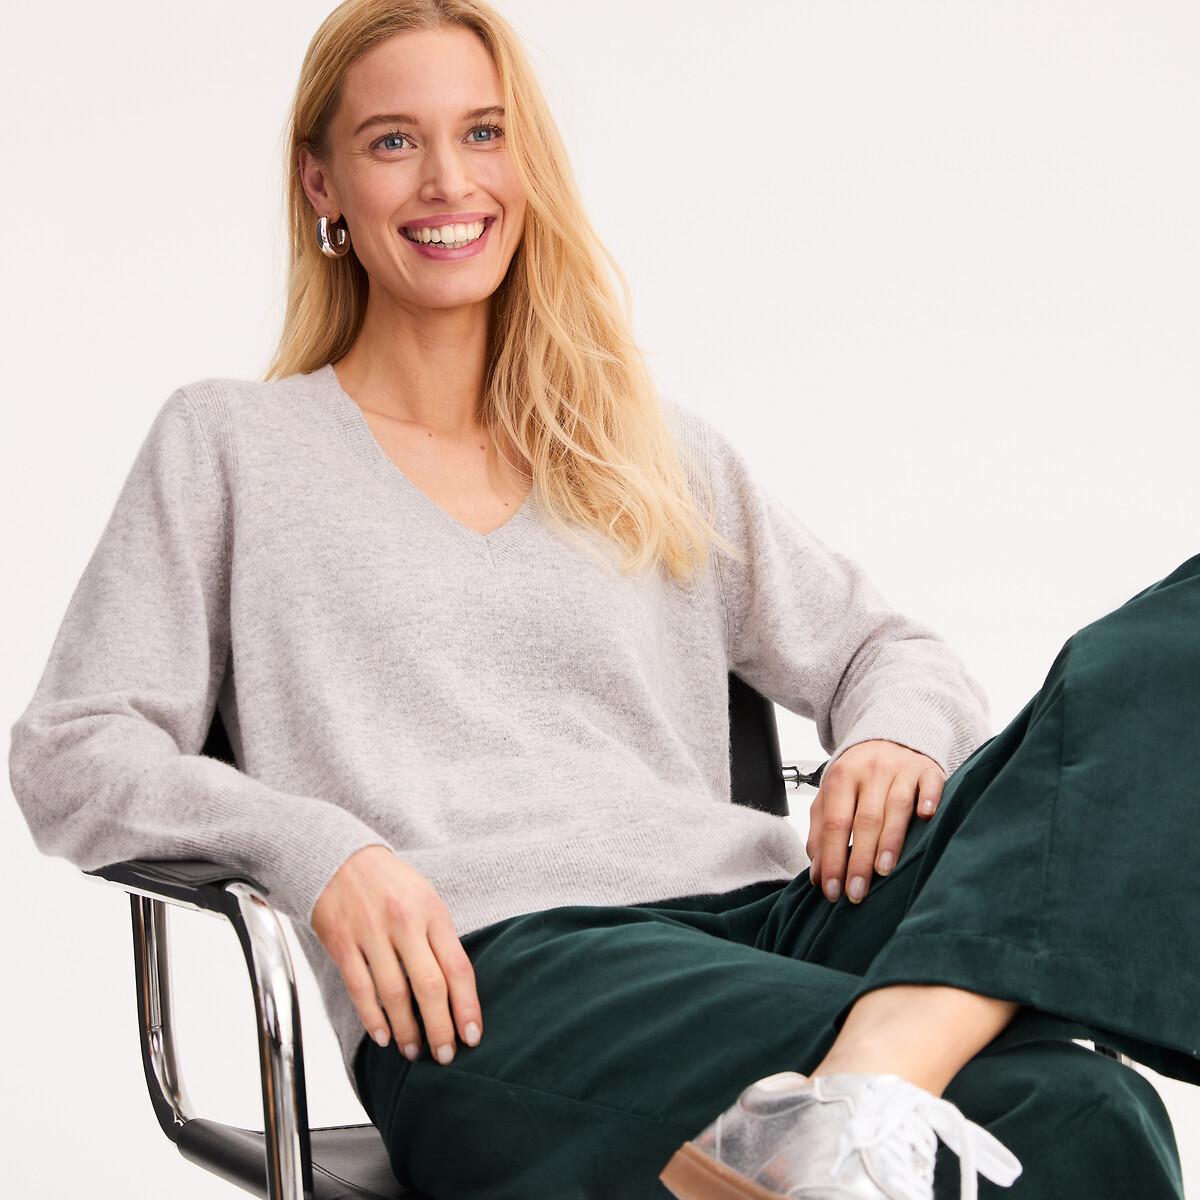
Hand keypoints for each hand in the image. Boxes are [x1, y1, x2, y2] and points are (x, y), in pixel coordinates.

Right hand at [311, 845, 482, 1065]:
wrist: (341, 858)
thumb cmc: (391, 884)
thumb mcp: (426, 900)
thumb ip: (440, 940)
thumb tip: (456, 992)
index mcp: (433, 913)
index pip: (457, 967)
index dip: (467, 1006)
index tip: (472, 1035)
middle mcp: (405, 923)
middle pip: (429, 987)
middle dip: (440, 1028)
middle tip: (445, 1055)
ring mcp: (372, 933)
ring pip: (394, 994)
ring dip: (406, 1030)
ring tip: (414, 1050)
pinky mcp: (343, 943)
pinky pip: (360, 989)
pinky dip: (373, 1018)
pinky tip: (383, 1036)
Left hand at [806, 739, 945, 904]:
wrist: (889, 737)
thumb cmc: (858, 778)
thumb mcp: (832, 797)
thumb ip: (821, 832)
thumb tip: (817, 873)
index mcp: (841, 777)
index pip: (834, 823)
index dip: (832, 858)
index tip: (831, 891)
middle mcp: (870, 771)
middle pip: (864, 819)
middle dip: (859, 859)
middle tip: (856, 892)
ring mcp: (901, 769)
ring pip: (896, 806)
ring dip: (890, 840)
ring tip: (883, 871)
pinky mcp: (928, 770)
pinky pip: (930, 784)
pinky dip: (929, 799)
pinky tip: (926, 817)